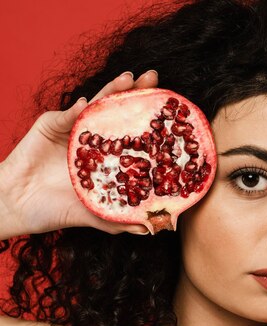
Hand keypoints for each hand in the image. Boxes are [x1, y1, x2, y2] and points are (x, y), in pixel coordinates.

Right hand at [0, 70, 158, 237]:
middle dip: (135, 94)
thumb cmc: (55, 210)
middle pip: (117, 113)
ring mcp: (72, 129)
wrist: (18, 206)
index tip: (170, 112)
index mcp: (107, 158)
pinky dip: (77, 110)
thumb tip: (150, 228)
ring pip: (95, 106)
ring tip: (128, 79)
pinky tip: (89, 105)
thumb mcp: (94, 216)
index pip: (132, 136)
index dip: (149, 123)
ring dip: (111, 91)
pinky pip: (66, 115)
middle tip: (154, 78)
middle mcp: (93, 140)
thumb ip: (120, 219)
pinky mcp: (51, 124)